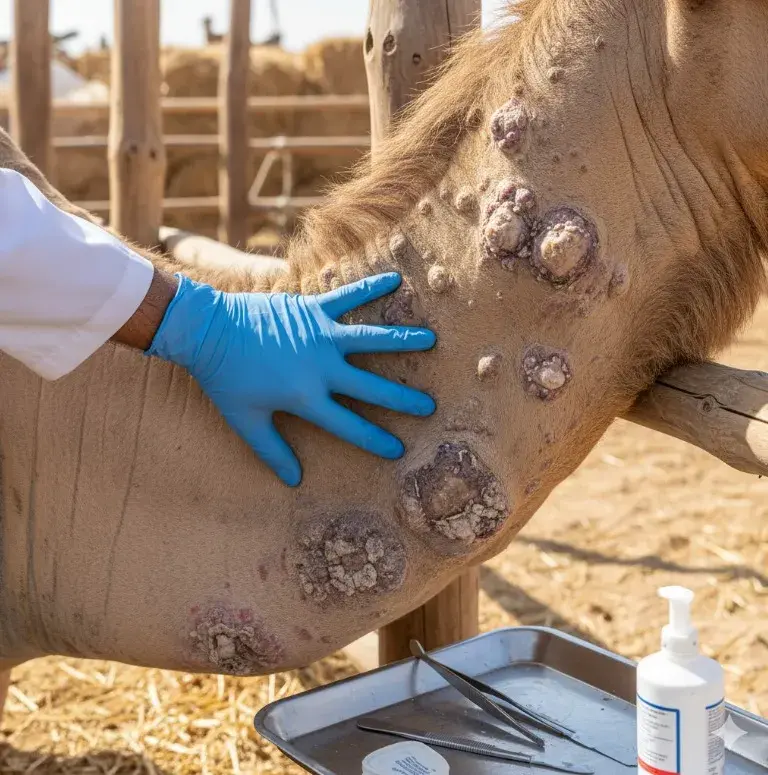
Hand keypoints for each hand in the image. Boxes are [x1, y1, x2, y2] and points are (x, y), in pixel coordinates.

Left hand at [146, 272, 435, 485]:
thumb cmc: (225, 379)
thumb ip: (272, 451)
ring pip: (371, 339)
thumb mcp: (246, 421)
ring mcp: (319, 336)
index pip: (349, 426)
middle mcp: (321, 367)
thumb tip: (294, 481)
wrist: (207, 330)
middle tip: (431, 406)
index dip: (376, 440)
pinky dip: (371, 288)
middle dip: (403, 399)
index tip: (399, 450)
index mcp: (306, 398)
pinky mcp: (312, 309)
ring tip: (431, 340)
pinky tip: (396, 278)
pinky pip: (348, 297)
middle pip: (371, 388)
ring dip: (402, 339)